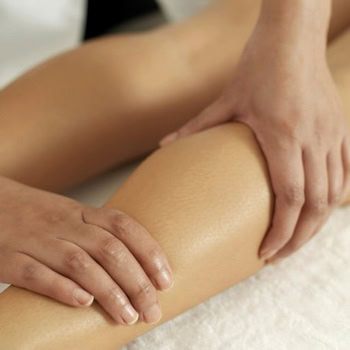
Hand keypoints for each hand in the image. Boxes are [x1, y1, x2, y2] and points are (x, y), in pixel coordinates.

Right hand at [0, 177, 172, 324]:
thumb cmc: (38, 215)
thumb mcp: (71, 215)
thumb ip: (99, 233)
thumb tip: (138, 262)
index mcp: (81, 213)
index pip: (124, 226)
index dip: (149, 252)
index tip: (166, 279)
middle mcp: (63, 224)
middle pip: (109, 249)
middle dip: (137, 282)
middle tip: (152, 310)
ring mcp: (36, 240)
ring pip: (81, 264)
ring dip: (109, 292)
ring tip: (128, 316)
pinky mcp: (9, 258)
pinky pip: (37, 274)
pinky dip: (62, 289)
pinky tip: (84, 304)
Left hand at [160, 26, 349, 262]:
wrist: (293, 38)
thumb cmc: (259, 66)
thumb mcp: (226, 100)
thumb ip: (195, 127)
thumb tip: (164, 146)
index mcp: (284, 135)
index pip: (291, 198)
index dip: (282, 232)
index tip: (266, 252)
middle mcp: (314, 139)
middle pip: (316, 205)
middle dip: (299, 238)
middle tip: (277, 256)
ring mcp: (332, 134)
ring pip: (334, 193)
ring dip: (317, 224)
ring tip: (295, 240)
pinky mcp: (340, 128)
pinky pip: (346, 173)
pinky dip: (334, 198)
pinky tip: (319, 210)